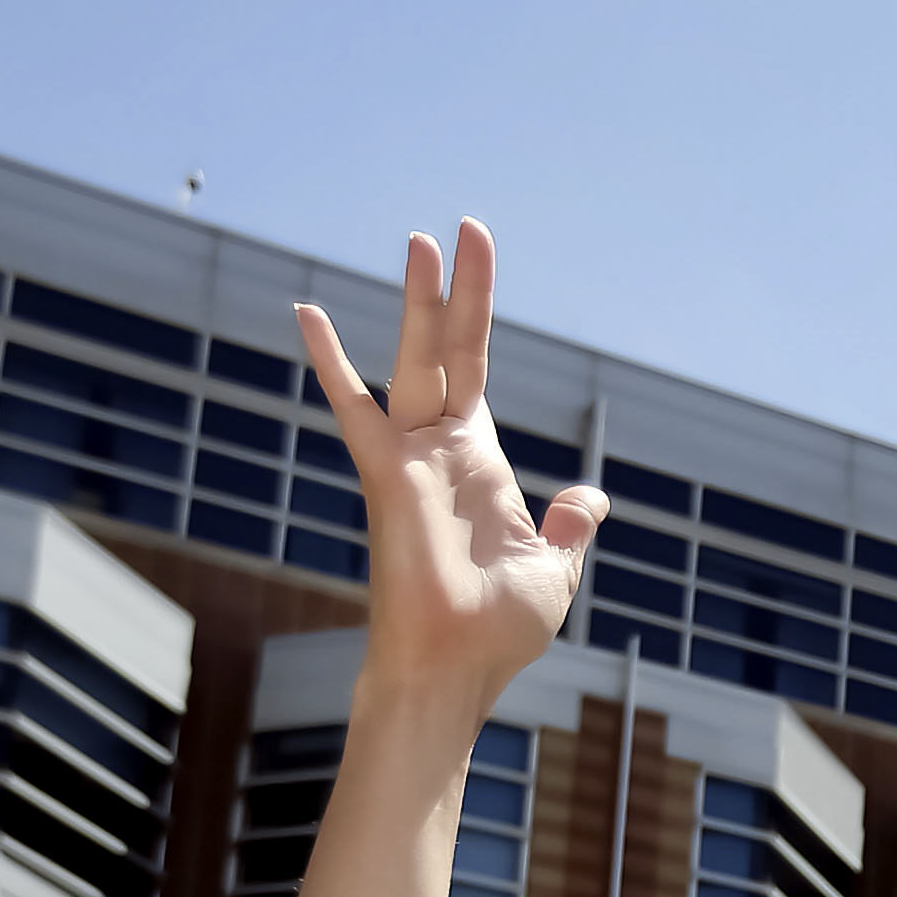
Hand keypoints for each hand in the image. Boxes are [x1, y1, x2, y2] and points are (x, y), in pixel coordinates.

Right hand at [297, 222, 605, 709]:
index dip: (478, 314)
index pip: (475, 368)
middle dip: (456, 289)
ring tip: (421, 241)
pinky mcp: (389, 474)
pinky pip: (353, 406)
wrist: (456, 669)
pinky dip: (331, 362)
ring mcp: (411, 456)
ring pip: (416, 359)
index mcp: (479, 463)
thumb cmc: (498, 633)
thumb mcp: (553, 571)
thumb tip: (589, 498)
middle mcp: (440, 448)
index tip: (477, 260)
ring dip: (419, 301)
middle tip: (461, 227)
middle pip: (448, 347)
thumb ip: (567, 528)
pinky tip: (307, 313)